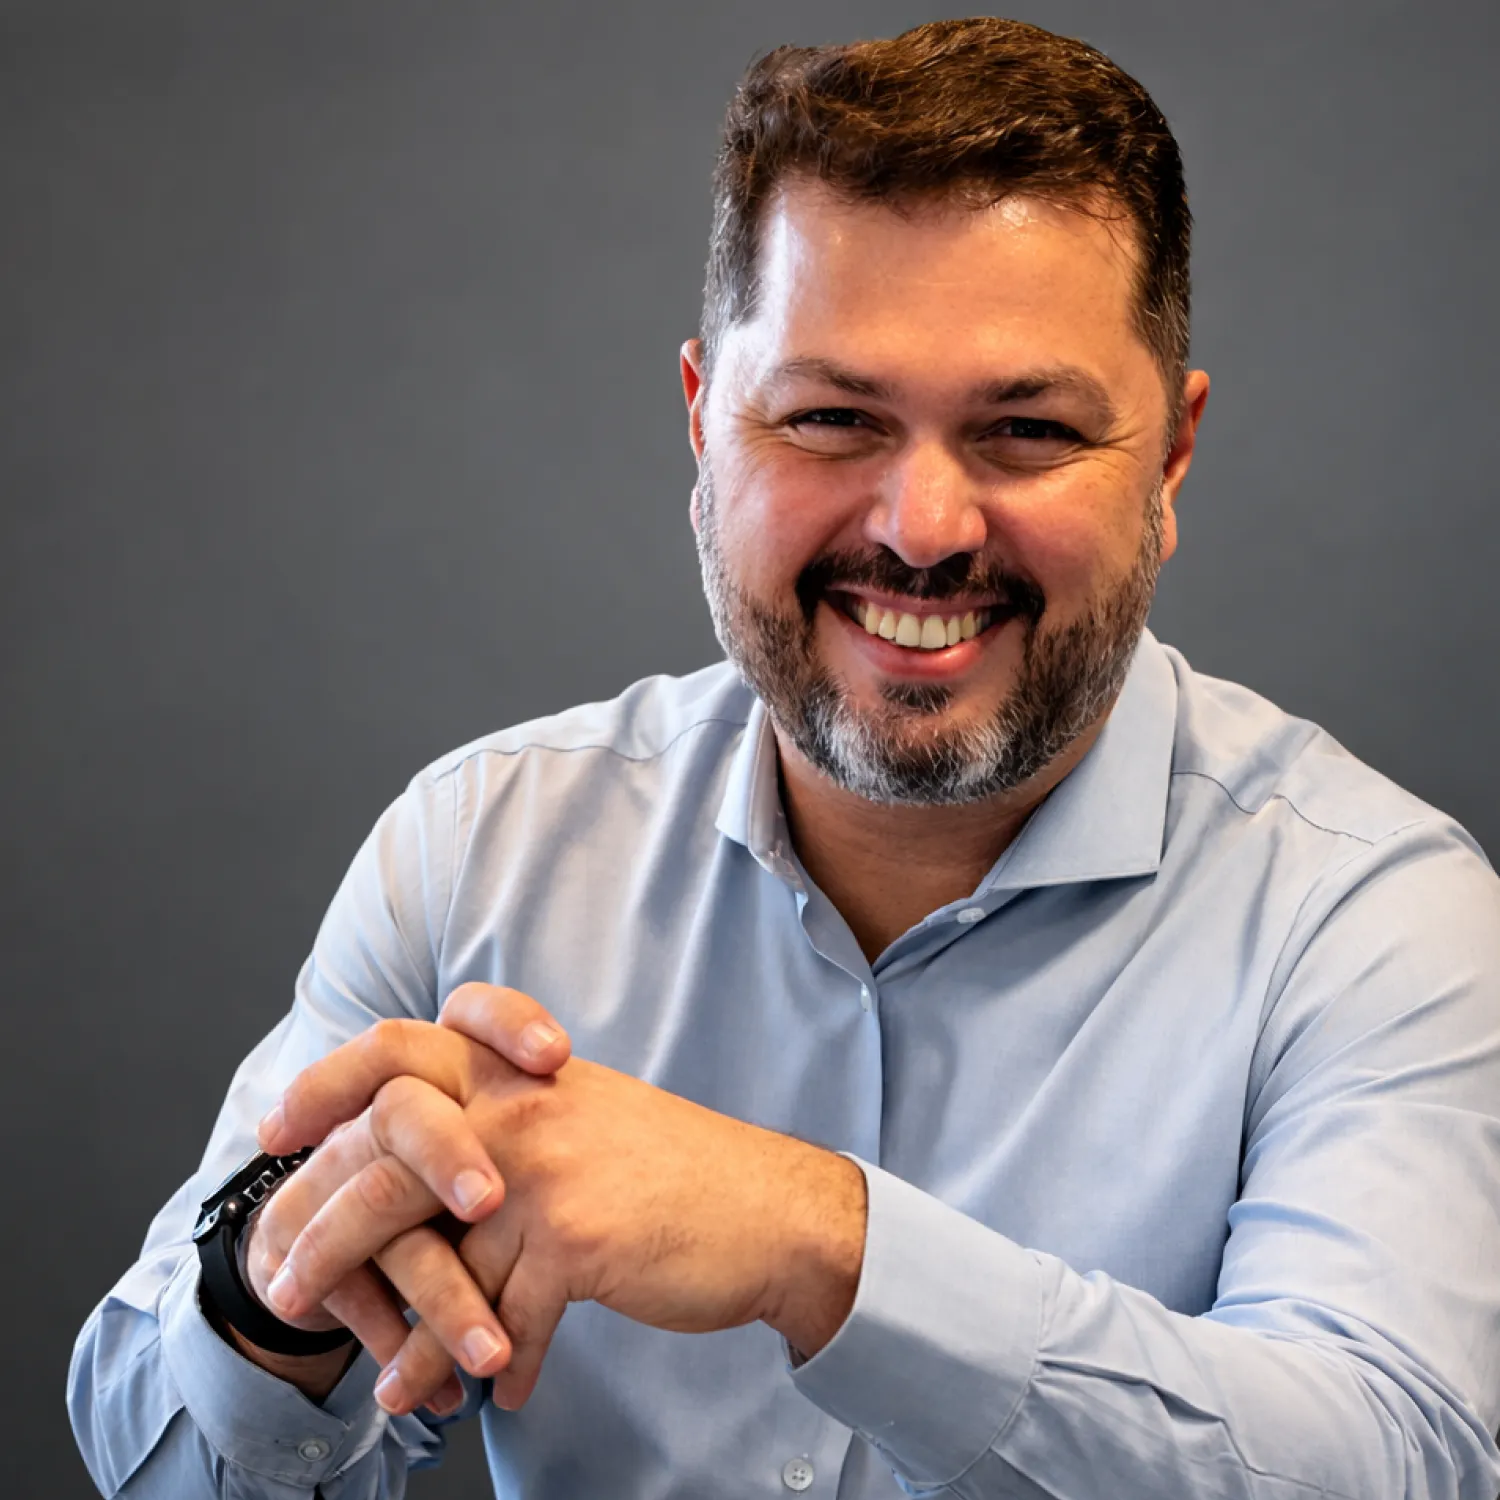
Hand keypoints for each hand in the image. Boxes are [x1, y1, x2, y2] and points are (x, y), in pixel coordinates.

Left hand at [267, 984, 867, 1412]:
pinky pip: (501, 1319)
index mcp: (517, 1069)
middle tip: (284, 1288)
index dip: (327, 1082)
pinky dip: (489, 1367)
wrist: (769, 1208)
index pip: (398, 1047)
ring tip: (385, 1390)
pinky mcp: (574, 1240)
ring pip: (432, 1256)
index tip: (276, 1129)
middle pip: (384, 1154)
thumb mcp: (582, 1117)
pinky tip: (491, 1394)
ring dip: (400, 1332)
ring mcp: (544, 1170)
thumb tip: (419, 1188)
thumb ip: (501, 1127)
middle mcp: (522, 1105)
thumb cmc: (672, 1170)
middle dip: (321, 1228)